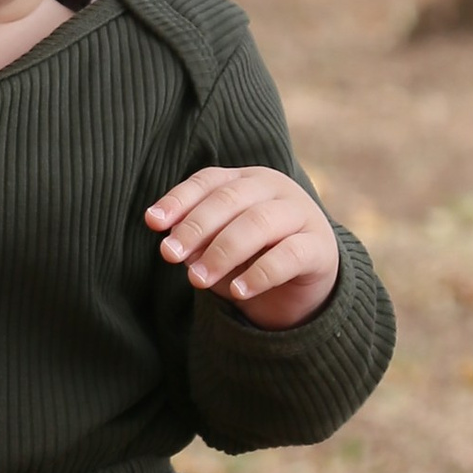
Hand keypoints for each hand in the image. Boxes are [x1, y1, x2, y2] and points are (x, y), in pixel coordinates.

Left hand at [145, 165, 339, 329]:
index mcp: (244, 180)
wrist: (303, 288)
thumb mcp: (217, 248)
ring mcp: (300, 214)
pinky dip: (260, 273)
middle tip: (170, 254)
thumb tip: (171, 246)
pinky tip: (238, 292)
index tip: (153, 223)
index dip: (179, 200)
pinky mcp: (319, 247)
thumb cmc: (251, 258)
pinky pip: (289, 255)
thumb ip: (197, 243)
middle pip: (230, 199)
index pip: (208, 181)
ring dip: (222, 252)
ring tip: (197, 279)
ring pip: (258, 223)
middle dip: (195, 227)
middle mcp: (274, 189)